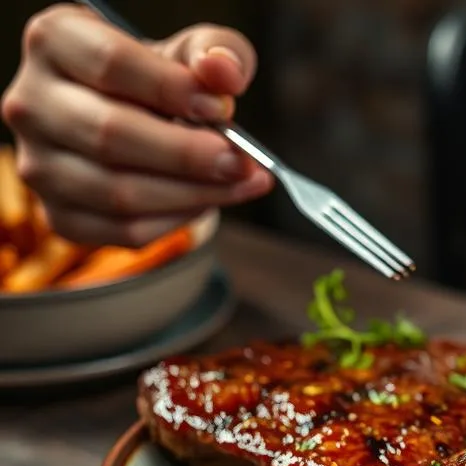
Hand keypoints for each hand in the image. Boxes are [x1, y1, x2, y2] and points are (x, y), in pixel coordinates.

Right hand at [0, 4, 272, 245]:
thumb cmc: (161, 80)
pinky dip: (178, 220)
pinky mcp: (62, 216)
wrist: (137, 120)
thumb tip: (223, 73)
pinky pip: (126, 231)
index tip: (221, 106)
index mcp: (55, 41)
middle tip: (242, 161)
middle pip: (110, 134)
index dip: (172, 89)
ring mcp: (40, 165)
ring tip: (242, 181)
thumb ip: (214, 52)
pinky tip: (210, 199)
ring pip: (120, 193)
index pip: (111, 64)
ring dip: (194, 193)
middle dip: (188, 153)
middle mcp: (32, 104)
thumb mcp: (190, 51)